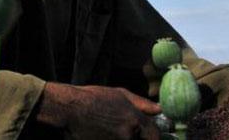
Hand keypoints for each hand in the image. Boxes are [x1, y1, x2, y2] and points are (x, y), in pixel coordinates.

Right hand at [35, 82, 161, 139]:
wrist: (70, 109)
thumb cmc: (94, 98)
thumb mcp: (120, 94)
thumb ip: (142, 104)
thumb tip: (158, 110)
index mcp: (134, 120)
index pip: (155, 136)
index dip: (153, 137)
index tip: (149, 136)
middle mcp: (127, 135)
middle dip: (138, 137)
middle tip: (123, 130)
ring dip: (124, 138)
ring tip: (110, 129)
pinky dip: (112, 139)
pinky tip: (104, 133)